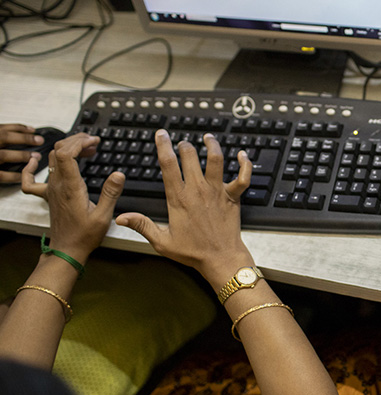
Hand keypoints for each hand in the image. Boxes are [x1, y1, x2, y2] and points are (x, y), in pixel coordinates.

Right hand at [0, 124, 42, 182]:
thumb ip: (0, 136)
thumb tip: (22, 133)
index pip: (2, 128)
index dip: (19, 128)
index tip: (33, 129)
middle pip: (3, 137)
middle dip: (24, 138)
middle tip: (39, 140)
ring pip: (2, 155)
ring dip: (20, 155)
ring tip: (35, 157)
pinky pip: (0, 175)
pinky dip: (12, 175)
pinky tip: (23, 175)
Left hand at [20, 133, 125, 261]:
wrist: (67, 249)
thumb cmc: (85, 235)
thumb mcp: (104, 215)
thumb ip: (110, 193)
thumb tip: (118, 174)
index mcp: (70, 188)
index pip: (66, 154)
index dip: (79, 142)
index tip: (94, 141)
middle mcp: (57, 185)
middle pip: (58, 151)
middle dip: (76, 140)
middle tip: (94, 142)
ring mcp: (51, 189)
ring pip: (51, 159)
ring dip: (67, 148)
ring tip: (85, 149)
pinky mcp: (49, 195)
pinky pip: (31, 179)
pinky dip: (32, 167)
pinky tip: (36, 160)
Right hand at [115, 130, 253, 282]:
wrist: (220, 258)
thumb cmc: (193, 252)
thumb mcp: (162, 241)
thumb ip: (142, 225)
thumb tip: (121, 217)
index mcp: (179, 198)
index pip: (168, 165)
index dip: (163, 146)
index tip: (161, 135)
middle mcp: (198, 190)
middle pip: (190, 157)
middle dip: (184, 145)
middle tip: (182, 143)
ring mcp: (217, 192)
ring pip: (216, 160)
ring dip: (212, 145)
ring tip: (208, 137)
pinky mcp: (233, 197)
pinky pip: (243, 176)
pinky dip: (245, 164)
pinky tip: (242, 154)